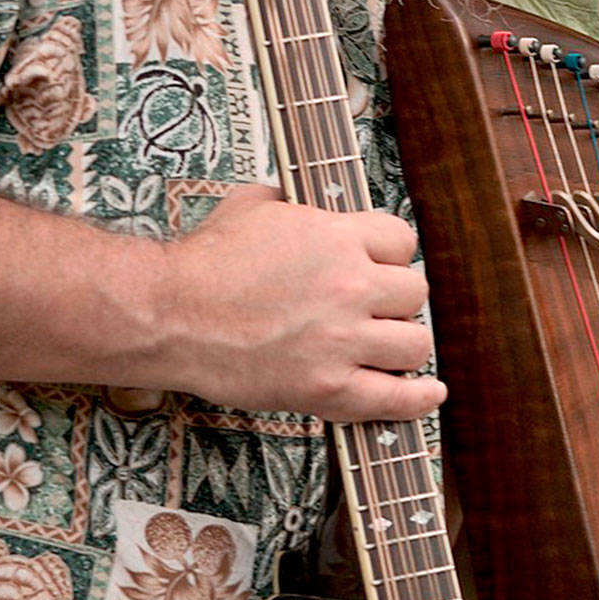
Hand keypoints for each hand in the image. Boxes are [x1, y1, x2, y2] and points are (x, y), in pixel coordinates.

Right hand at [159, 184, 445, 423]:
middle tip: (376, 309)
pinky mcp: (327, 387)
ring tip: (386, 346)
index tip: (380, 266)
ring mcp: (342, 340)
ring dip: (404, 344)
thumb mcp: (251, 205)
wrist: (169, 315)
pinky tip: (429, 393)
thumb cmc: (203, 263)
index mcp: (337, 238)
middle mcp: (350, 287)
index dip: (391, 254)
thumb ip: (291, 201)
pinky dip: (418, 399)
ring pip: (415, 344)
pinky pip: (395, 398)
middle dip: (397, 299)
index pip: (402, 241)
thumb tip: (298, 200)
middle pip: (415, 293)